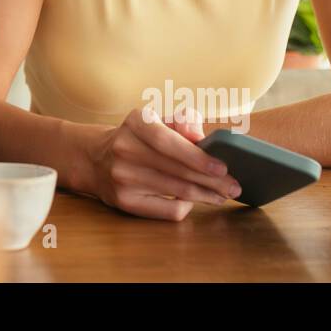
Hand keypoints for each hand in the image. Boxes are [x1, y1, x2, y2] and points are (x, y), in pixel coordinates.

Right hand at [79, 105, 240, 220]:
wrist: (95, 158)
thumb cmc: (138, 138)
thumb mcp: (157, 120)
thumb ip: (184, 121)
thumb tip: (202, 138)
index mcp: (135, 122)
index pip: (168, 141)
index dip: (197, 156)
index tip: (222, 167)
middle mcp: (124, 148)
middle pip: (178, 170)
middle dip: (213, 181)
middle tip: (234, 186)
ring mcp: (122, 177)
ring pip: (177, 191)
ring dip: (206, 195)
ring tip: (222, 194)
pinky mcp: (124, 201)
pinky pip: (167, 210)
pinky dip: (186, 206)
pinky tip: (193, 200)